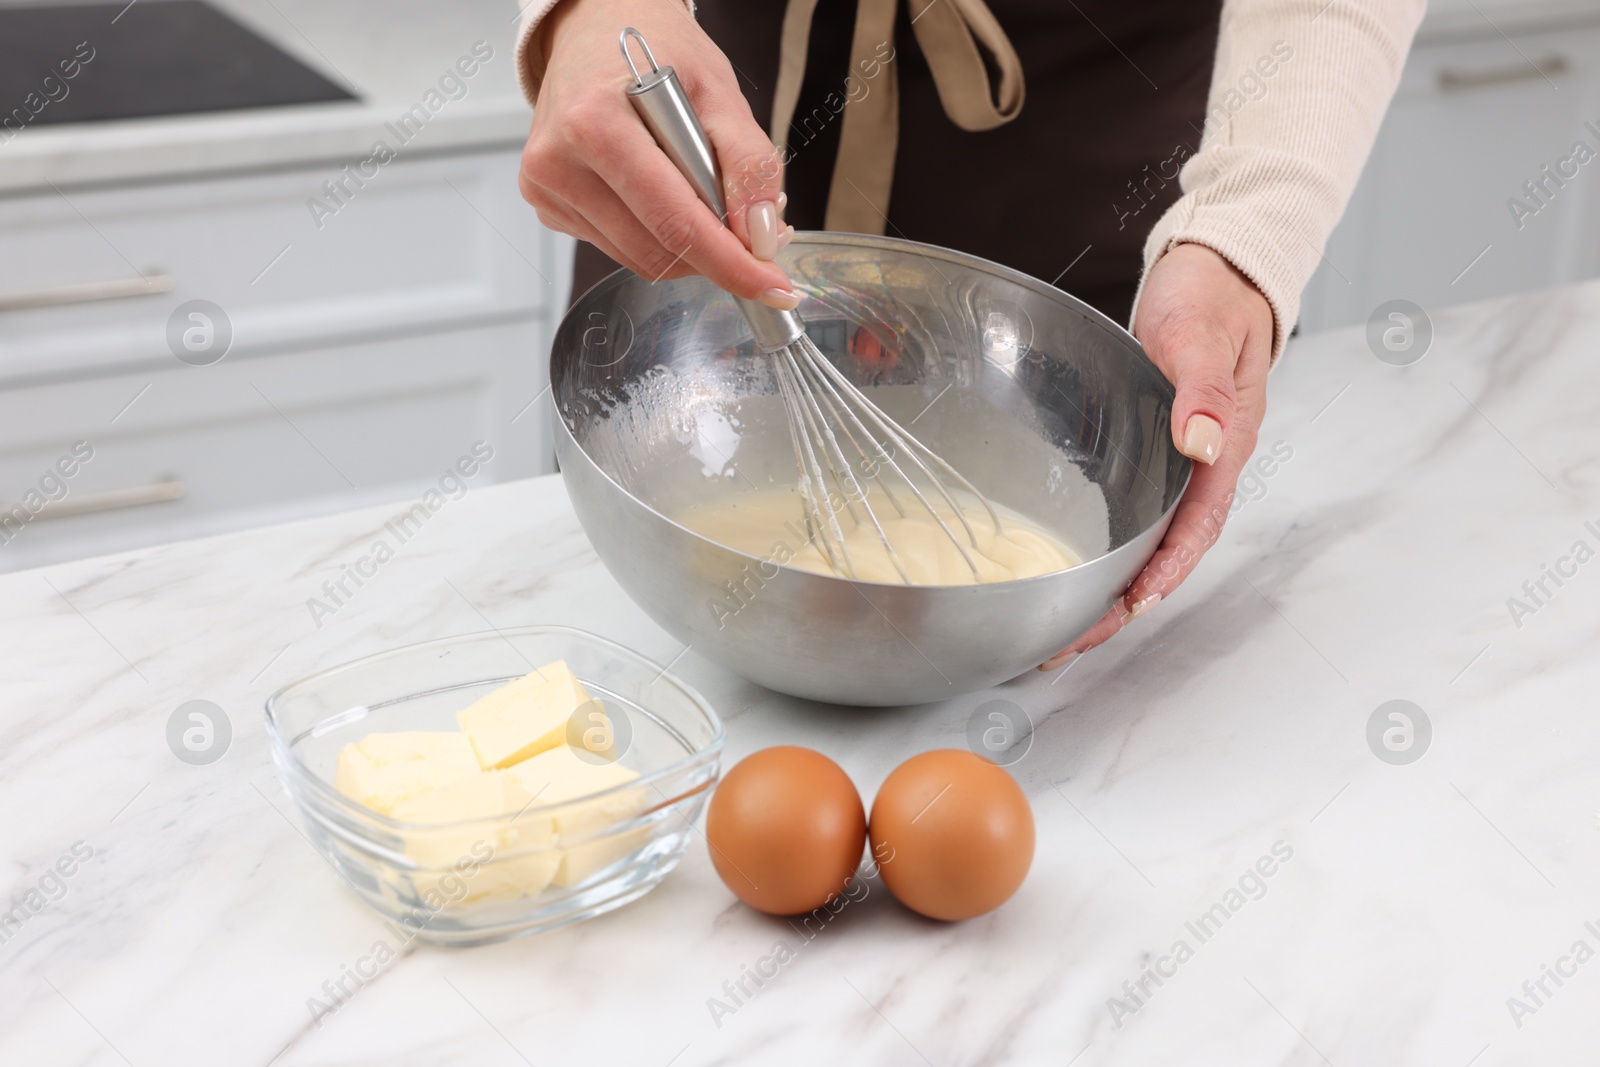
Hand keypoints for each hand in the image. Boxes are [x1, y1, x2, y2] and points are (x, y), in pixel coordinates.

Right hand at [519, 0, 795, 305]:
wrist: (595, 27)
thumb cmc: (654, 49)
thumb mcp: (718, 90)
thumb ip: (748, 162)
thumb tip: (761, 233)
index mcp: (594, 123)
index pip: (674, 221)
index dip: (730, 264)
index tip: (771, 287)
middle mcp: (558, 160)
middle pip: (657, 250)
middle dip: (714, 254)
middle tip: (750, 234)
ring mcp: (546, 187)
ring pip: (639, 258)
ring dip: (685, 246)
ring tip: (700, 195)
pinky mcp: (548, 204)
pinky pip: (618, 247)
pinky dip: (654, 234)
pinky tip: (658, 190)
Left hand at [1040, 243, 1273, 667]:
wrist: (1214, 268)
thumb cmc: (1210, 296)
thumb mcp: (1200, 335)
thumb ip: (1203, 389)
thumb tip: (1200, 443)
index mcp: (1224, 446)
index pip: (1197, 526)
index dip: (1165, 571)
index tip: (1132, 606)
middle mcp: (1203, 464)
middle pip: (1169, 551)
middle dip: (1123, 603)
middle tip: (1069, 643)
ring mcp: (1179, 461)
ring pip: (1150, 541)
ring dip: (1112, 587)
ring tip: (1064, 628)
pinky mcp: (1154, 450)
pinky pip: (1134, 513)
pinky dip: (1110, 549)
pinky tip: (1077, 569)